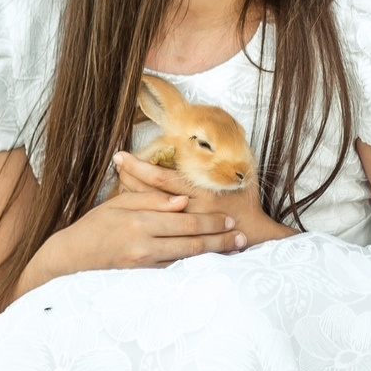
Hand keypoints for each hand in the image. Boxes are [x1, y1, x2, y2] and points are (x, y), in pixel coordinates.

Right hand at [20, 161, 245, 294]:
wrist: (71, 259)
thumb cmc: (94, 227)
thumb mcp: (118, 204)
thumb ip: (151, 200)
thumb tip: (182, 201)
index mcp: (139, 223)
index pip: (184, 222)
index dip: (211, 222)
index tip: (231, 219)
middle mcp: (144, 247)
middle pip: (192, 244)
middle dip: (220, 240)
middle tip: (242, 237)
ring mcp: (144, 266)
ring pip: (187, 261)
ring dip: (213, 257)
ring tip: (235, 252)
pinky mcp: (143, 278)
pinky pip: (174, 272)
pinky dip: (195, 268)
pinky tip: (211, 265)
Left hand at [113, 152, 294, 246]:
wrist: (254, 235)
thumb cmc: (248, 203)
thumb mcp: (245, 175)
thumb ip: (230, 159)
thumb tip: (226, 134)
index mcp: (201, 190)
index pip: (162, 178)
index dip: (139, 167)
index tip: (122, 156)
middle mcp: (190, 208)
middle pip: (150, 193)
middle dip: (130, 177)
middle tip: (116, 161)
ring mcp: (184, 225)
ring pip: (150, 208)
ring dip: (131, 192)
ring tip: (118, 177)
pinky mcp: (183, 236)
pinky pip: (157, 222)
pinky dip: (141, 211)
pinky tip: (128, 202)